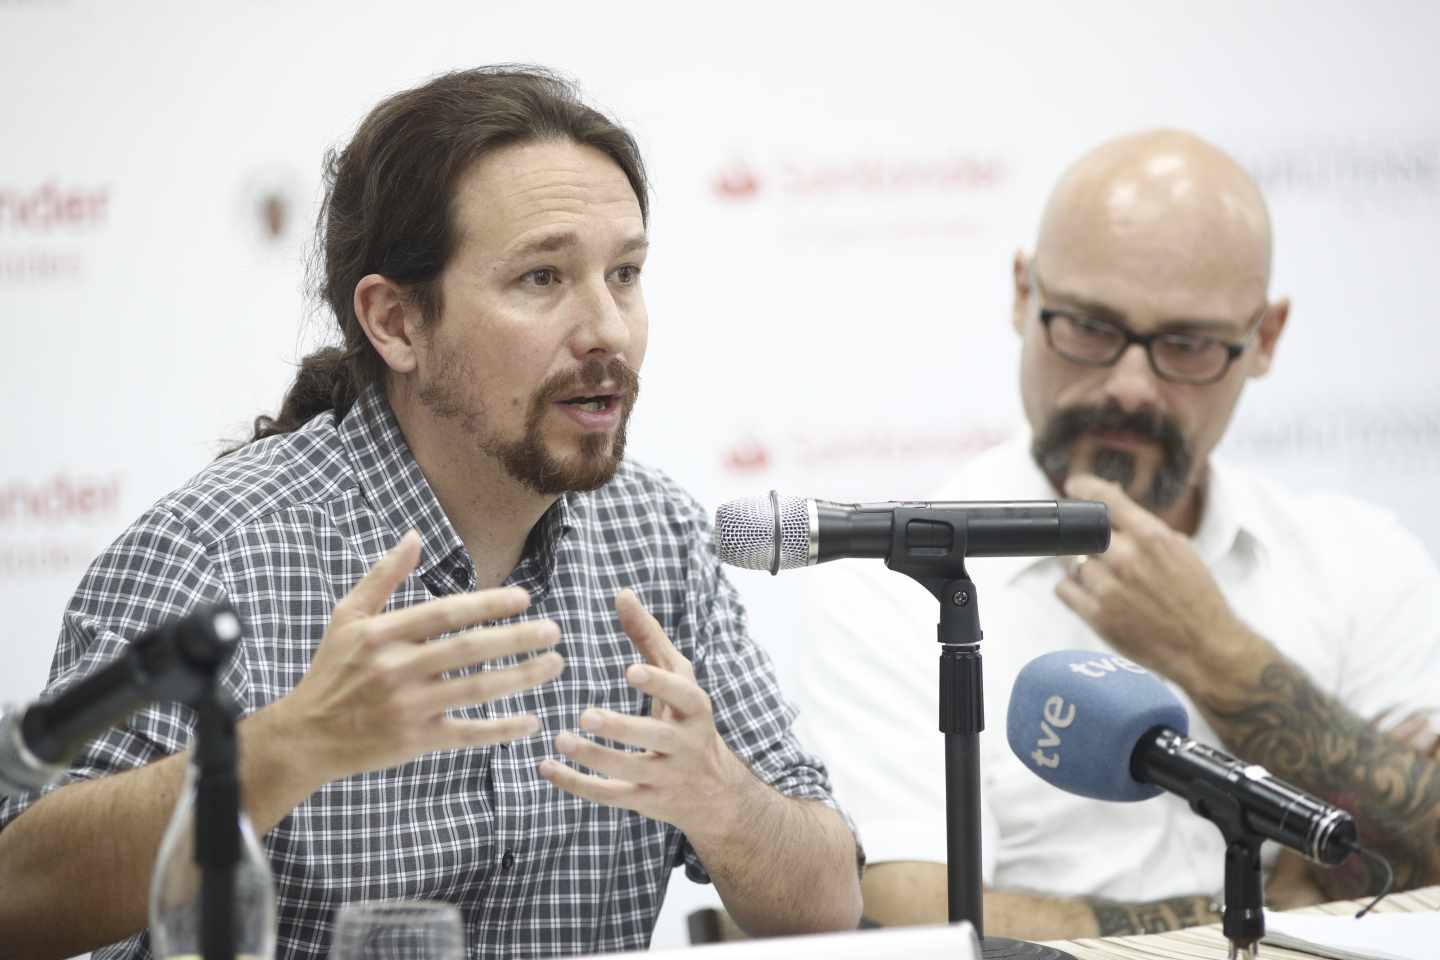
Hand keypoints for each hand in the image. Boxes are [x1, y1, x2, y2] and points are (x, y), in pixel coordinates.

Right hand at [278, 530, 564, 783]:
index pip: (444, 614)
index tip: (524, 599)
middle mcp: (396, 669)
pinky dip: (500, 729)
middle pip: (467, 650)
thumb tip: (413, 536)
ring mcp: (407, 708)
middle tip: (554, 631)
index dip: (487, 605)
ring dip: (520, 677)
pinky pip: (466, 734)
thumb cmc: (332, 670)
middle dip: (516, 639)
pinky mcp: (414, 741)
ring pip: (474, 691)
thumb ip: (383, 577)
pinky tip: (531, 720)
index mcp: (383, 635)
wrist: (306, 736)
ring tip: (554, 664)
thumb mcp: (348, 617)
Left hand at [538, 588, 752, 841]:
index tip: (631, 670)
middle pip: (657, 737)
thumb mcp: (679, 679)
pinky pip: (611, 797)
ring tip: (560, 741)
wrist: (716, 793)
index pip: (684, 695)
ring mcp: (667, 778)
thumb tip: (622, 594)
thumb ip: (650, 637)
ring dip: (595, 758)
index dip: (659, 684)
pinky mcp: (647, 802)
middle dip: (622, 728)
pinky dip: (578, 785)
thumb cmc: (687, 719)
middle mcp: (687, 745)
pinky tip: (546, 768)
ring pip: (631, 771)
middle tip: (586, 715)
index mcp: (697, 710)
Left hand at [1056, 474, 1256, 694]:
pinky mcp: (1098, 617)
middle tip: (1086, 541)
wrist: (1205, 647)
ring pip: (1070, 561)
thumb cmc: (1196, 597)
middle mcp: (1128, 559)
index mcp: (1152, 537)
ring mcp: (1110, 589)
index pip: (1105, 500)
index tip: (1073, 486)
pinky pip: (1063, 589)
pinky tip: (1089, 592)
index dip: (1084, 488)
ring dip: (1080, 564)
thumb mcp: (1180, 549)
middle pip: (1081, 531)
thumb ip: (1143, 526)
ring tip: (1101, 576)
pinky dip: (1071, 588)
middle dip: (1081, 533)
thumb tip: (1112, 501)